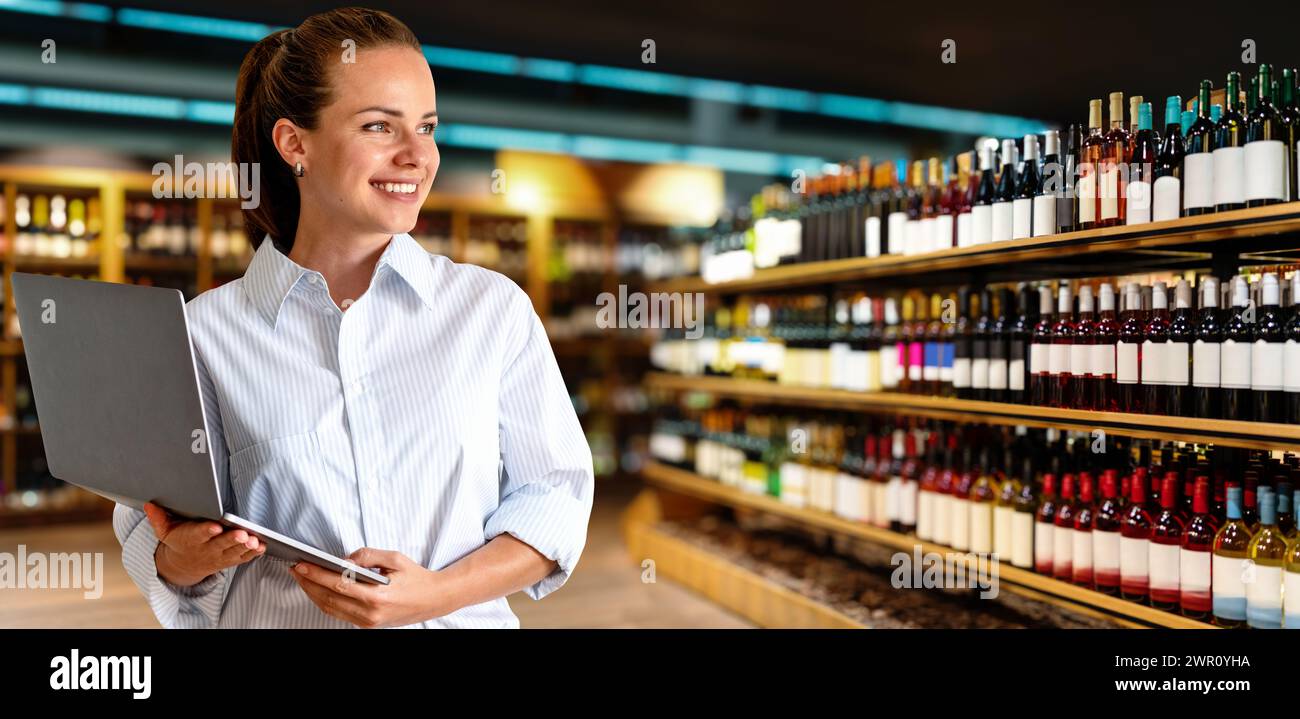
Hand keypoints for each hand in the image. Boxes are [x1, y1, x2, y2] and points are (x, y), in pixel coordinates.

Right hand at [145, 502, 265, 586]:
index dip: (206, 531)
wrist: (183, 565)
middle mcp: (206, 549)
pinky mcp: (229, 560)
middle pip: (220, 545)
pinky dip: (252, 553)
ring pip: (234, 552)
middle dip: (231, 539)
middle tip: (242, 534)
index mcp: (190, 540)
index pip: (198, 535)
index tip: (215, 527)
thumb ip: (158, 518)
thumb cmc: (178, 541)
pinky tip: (261, 546)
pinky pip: (242, 558)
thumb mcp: (164, 531)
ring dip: (245, 546)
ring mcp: (219, 556)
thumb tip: (148, 504)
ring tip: (254, 539)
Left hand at [289, 548, 454, 627]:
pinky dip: (325, 601)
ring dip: (313, 593)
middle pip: (328, 599)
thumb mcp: (395, 558)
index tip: (301, 565)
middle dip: (308, 583)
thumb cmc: (416, 578)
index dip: (316, 574)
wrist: (433, 599)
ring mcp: (367, 622)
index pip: (338, 584)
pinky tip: (318, 589)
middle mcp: (370, 613)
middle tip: (295, 569)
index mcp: (377, 596)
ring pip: (330, 608)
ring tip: (303, 577)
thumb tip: (343, 559)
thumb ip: (367, 555)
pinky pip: (339, 613)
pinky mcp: (367, 625)